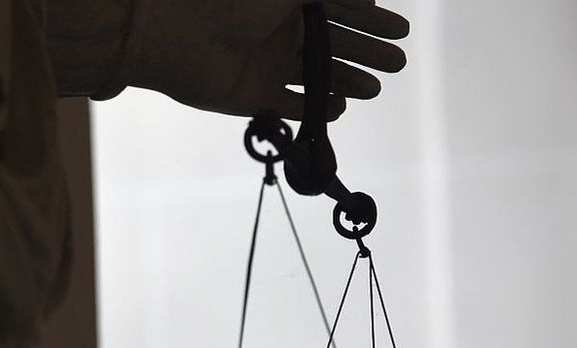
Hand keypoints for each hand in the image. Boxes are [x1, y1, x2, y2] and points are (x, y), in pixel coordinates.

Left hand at [127, 0, 408, 119]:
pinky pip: (291, 105)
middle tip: (399, 63)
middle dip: (368, 52)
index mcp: (288, 1)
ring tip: (376, 88)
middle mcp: (280, 31)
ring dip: (348, 81)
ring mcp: (267, 65)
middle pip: (334, 43)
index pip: (340, 9)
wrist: (174, 35)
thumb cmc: (229, 0)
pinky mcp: (253, 97)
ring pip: (317, 75)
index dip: (372, 19)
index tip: (402, 30)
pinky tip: (339, 108)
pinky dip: (315, 108)